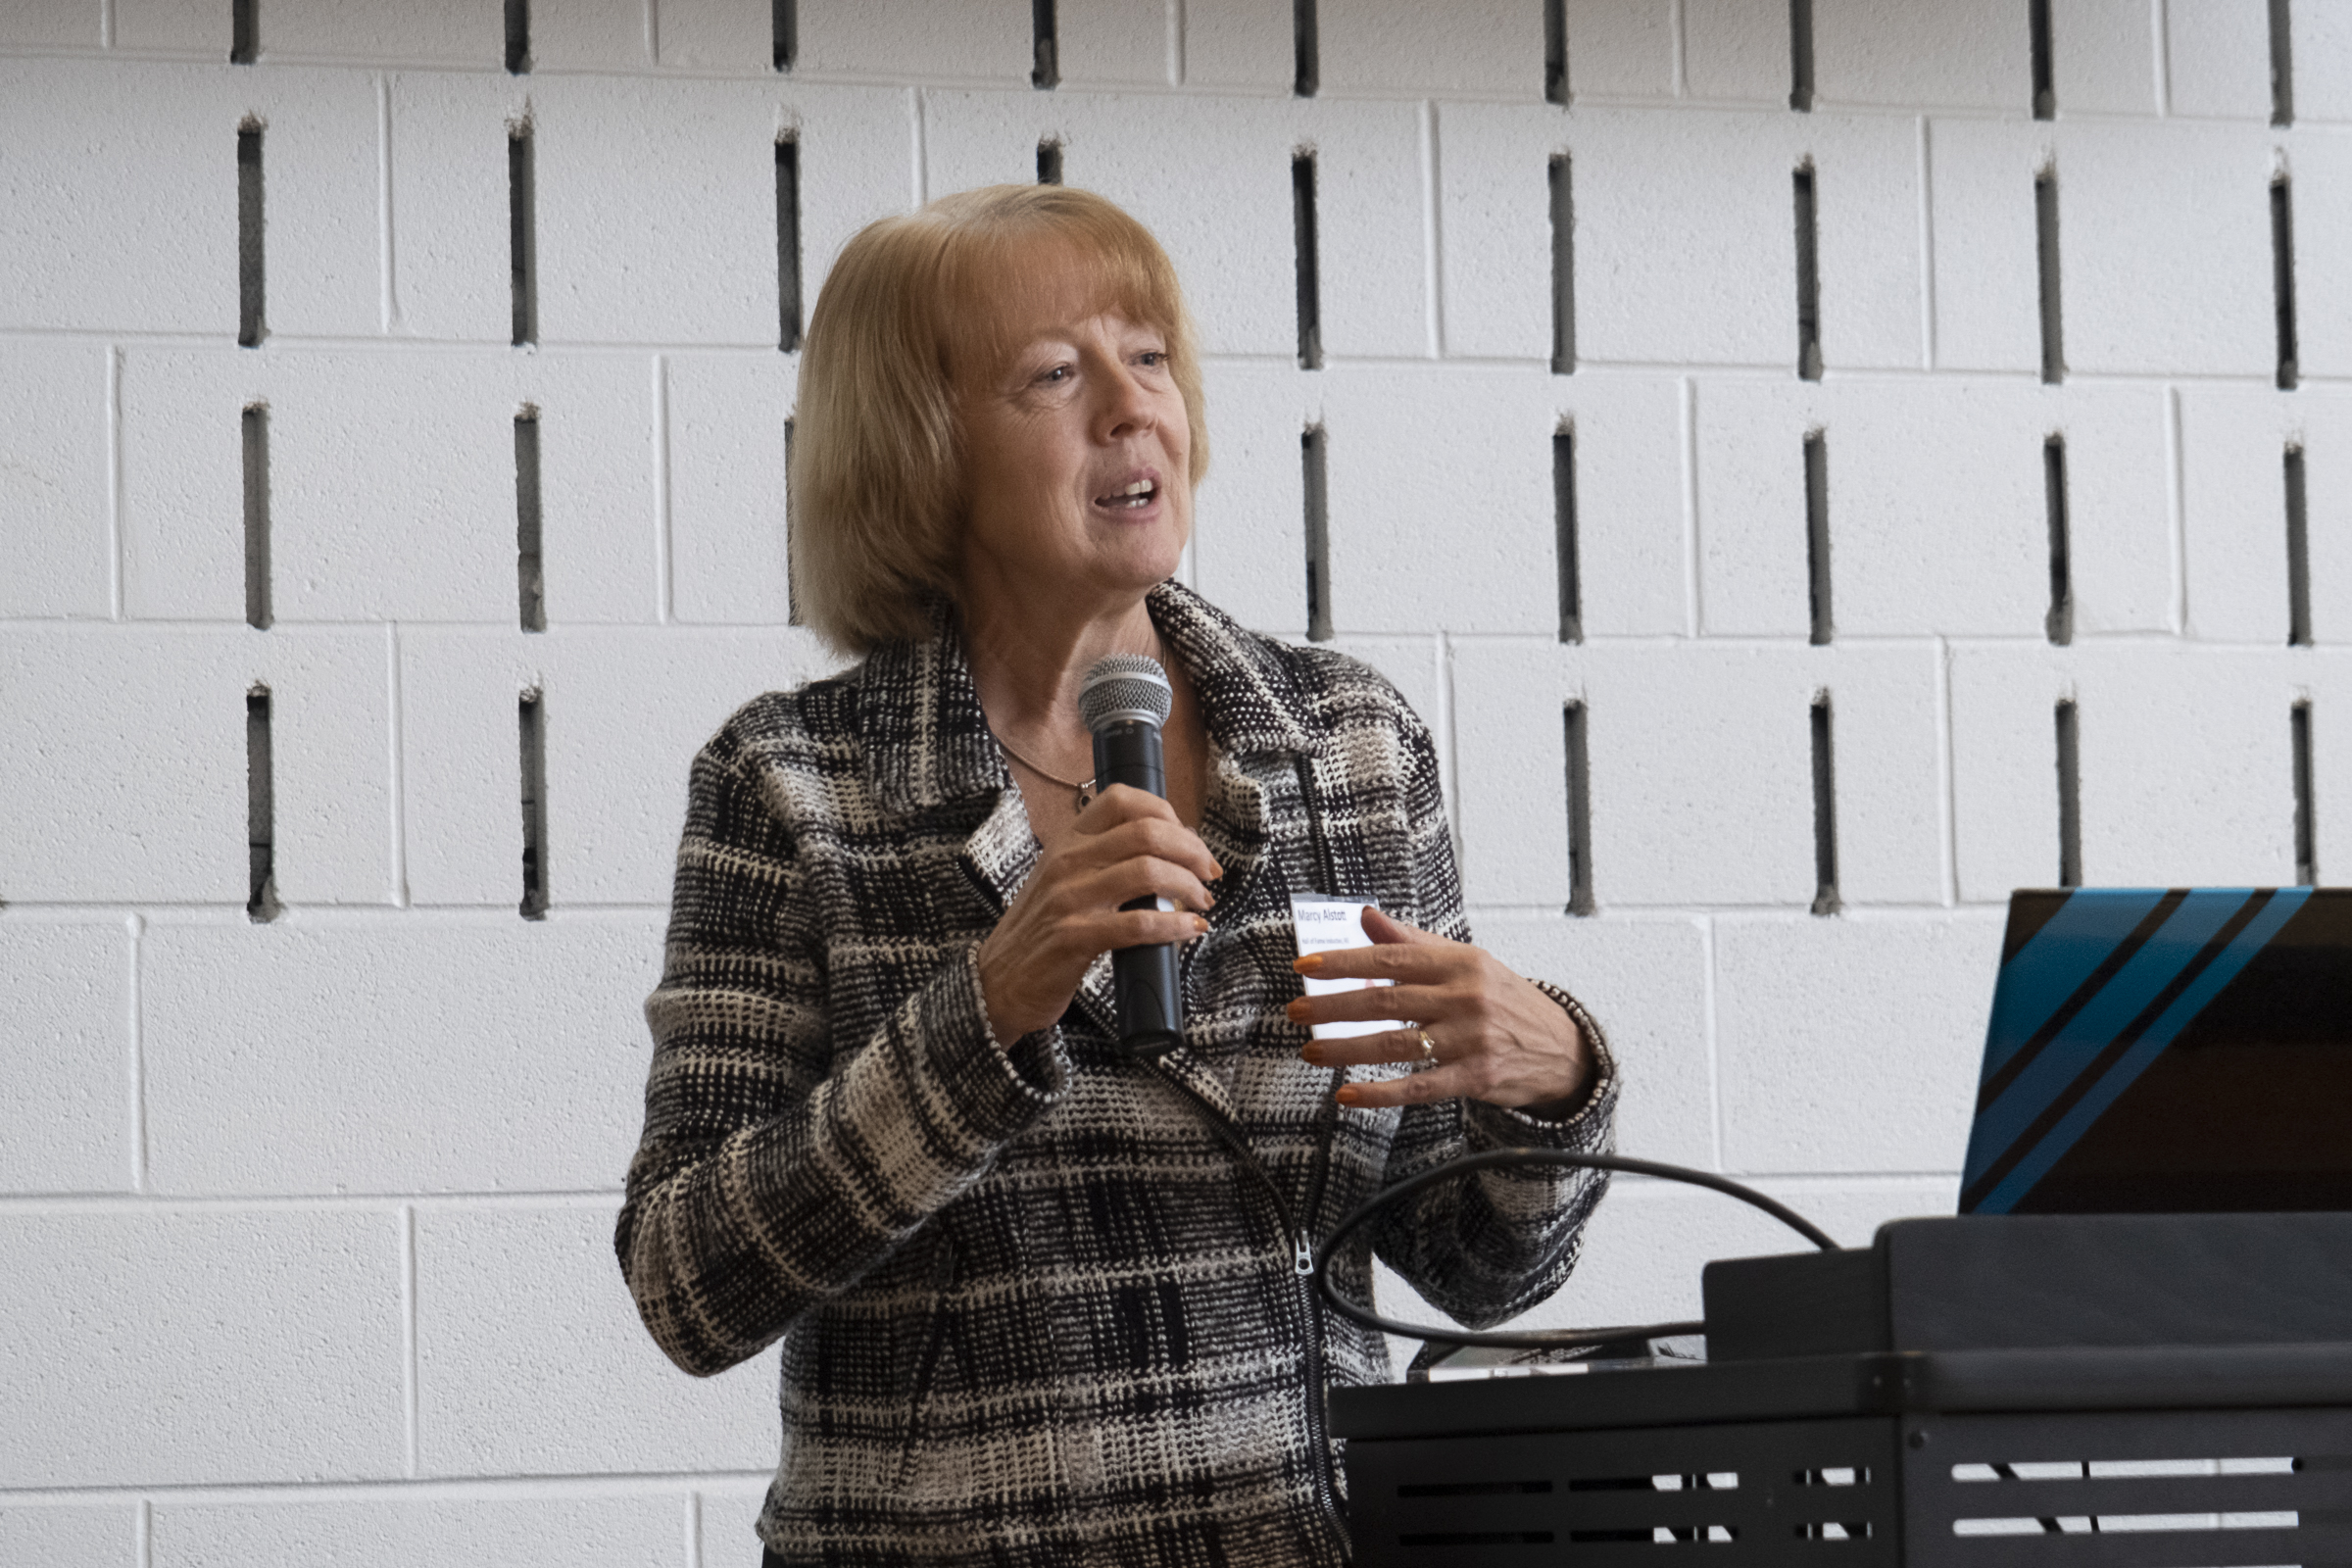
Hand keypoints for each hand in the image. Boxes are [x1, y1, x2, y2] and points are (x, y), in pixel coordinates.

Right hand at [975, 785, 1219, 1043]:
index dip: (1167, 812)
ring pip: (1148, 872)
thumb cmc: (1042, 932)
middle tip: (1209, 873)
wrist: (998, 982)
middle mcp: (1067, 862)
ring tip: (1202, 902)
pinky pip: (1139, 923)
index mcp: (1067, 841)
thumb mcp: (1063, 881)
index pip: (1121, 799)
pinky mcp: (1075, 937)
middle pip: (1146, 832)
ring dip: (1189, 886)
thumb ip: (1103, 860)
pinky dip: (1176, 925)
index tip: (1189, 839)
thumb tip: (1168, 852)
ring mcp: (1069, 898)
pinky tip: (1191, 929)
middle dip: (1192, 851)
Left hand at [1285, 908, 1591, 1114]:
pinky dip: (1380, 1093)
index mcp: (1459, 962)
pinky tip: (1348, 1094)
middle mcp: (1465, 997)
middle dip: (1334, 1006)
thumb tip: (1366, 916)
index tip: (1306, 967)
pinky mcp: (1475, 1077)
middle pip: (1386, 999)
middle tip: (1296, 1012)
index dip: (1345, 961)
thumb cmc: (1505, 1000)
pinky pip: (1418, 1086)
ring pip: (1395, 1044)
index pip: (1391, 957)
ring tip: (1312, 1051)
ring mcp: (1470, 1039)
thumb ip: (1413, 942)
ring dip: (1346, 1048)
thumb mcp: (1466, 962)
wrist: (1562, 1048)